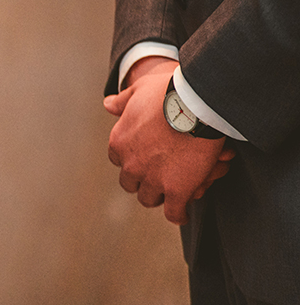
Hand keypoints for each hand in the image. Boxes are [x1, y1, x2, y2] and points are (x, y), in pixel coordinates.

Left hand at [104, 57, 233, 224]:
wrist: (197, 104)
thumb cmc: (169, 93)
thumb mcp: (139, 90)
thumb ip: (122, 101)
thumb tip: (107, 104)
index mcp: (118, 142)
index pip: (117, 160)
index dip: (131, 160)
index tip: (143, 159)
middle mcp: (130, 164)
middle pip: (130, 183)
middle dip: (142, 182)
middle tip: (157, 179)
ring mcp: (152, 179)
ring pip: (149, 199)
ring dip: (159, 196)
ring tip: (171, 194)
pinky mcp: (176, 190)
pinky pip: (173, 212)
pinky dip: (178, 214)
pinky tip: (183, 213)